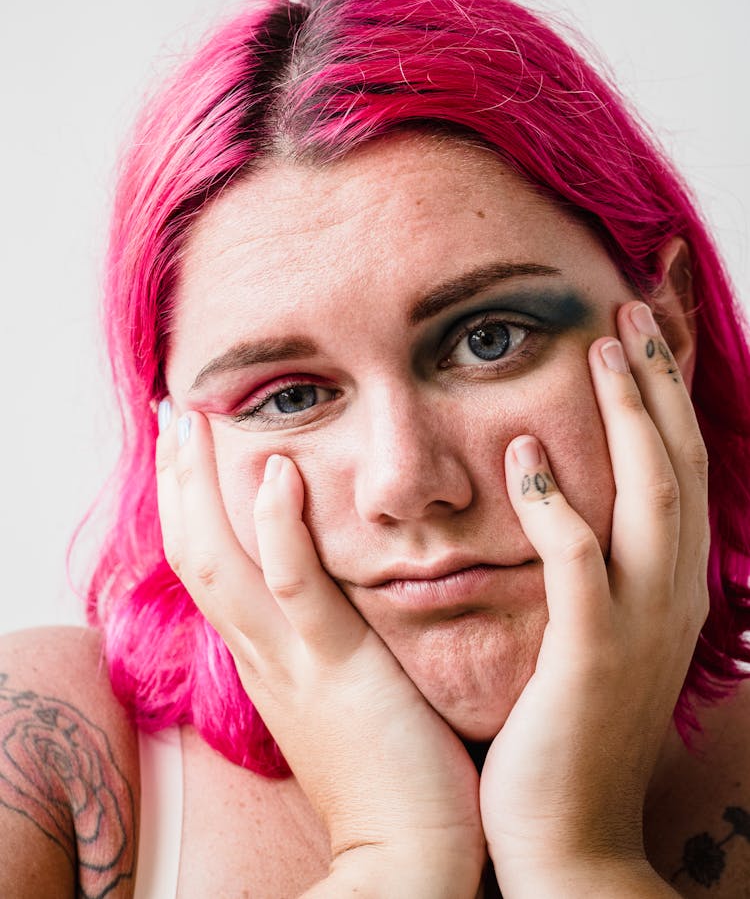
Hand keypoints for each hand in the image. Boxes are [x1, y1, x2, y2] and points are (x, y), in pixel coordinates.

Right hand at [156, 417, 484, 897]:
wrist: (410, 854)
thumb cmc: (391, 768)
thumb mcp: (344, 691)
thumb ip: (328, 639)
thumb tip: (332, 593)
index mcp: (264, 654)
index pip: (209, 564)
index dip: (190, 502)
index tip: (190, 443)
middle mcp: (260, 653)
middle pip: (193, 552)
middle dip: (177, 478)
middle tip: (172, 408)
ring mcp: (290, 660)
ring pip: (220, 562)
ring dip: (200, 486)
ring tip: (195, 418)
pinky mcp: (335, 669)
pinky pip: (293, 589)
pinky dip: (276, 530)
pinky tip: (278, 473)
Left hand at [479, 301, 708, 896]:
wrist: (569, 836)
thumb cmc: (570, 727)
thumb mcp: (600, 632)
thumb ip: (596, 564)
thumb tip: (566, 494)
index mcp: (670, 584)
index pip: (679, 466)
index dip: (670, 394)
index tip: (651, 325)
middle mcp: (670, 594)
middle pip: (676, 462)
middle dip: (660, 380)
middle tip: (633, 306)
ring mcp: (636, 625)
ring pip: (649, 495)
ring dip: (629, 416)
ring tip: (603, 344)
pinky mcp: (588, 657)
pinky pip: (579, 564)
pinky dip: (556, 504)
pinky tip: (525, 453)